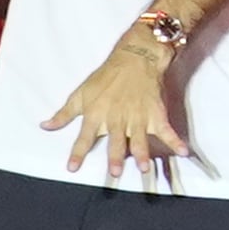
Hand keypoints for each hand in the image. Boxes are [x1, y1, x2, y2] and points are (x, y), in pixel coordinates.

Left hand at [42, 30, 190, 183]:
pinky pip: (167, 130)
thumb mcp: (80, 94)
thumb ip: (64, 114)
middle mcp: (117, 118)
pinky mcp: (155, 113)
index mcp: (96, 114)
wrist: (135, 58)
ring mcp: (138, 117)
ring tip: (145, 167)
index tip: (72, 168)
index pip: (84, 137)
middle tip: (116, 172)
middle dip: (116, 156)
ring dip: (143, 153)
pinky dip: (176, 141)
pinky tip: (183, 152)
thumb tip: (45, 127)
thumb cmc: (105, 77)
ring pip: (140, 138)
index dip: (77, 153)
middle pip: (116, 141)